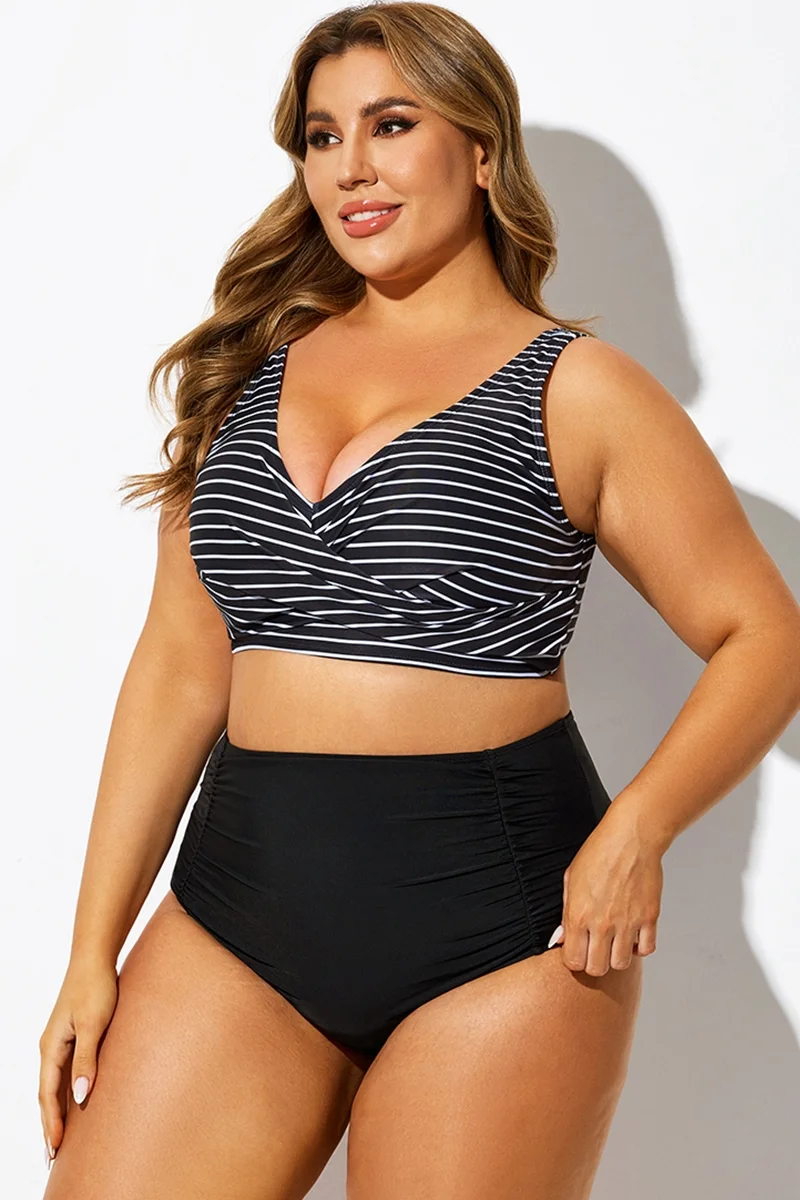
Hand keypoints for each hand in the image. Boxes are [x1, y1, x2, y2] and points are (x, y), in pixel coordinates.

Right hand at [38, 958, 118, 1166]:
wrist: (95, 959)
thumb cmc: (96, 987)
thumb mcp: (94, 1024)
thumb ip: (87, 1059)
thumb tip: (81, 1096)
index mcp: (51, 1047)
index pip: (48, 1094)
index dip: (52, 1122)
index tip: (56, 1148)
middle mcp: (50, 1048)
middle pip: (47, 1094)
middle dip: (49, 1124)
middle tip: (53, 1156)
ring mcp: (59, 1042)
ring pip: (54, 1085)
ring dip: (55, 1111)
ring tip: (60, 1138)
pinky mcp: (71, 1036)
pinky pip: (63, 1072)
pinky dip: (64, 1092)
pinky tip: (73, 1102)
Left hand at [548, 808, 663, 974]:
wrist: (631, 837)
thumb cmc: (599, 852)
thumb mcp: (571, 879)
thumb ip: (565, 913)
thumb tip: (561, 938)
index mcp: (579, 914)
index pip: (573, 961)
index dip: (574, 959)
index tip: (577, 951)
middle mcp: (602, 923)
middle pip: (597, 968)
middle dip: (594, 963)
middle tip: (595, 950)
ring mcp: (627, 923)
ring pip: (621, 964)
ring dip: (616, 957)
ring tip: (614, 942)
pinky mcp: (649, 918)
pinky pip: (646, 949)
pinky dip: (639, 947)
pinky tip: (632, 934)